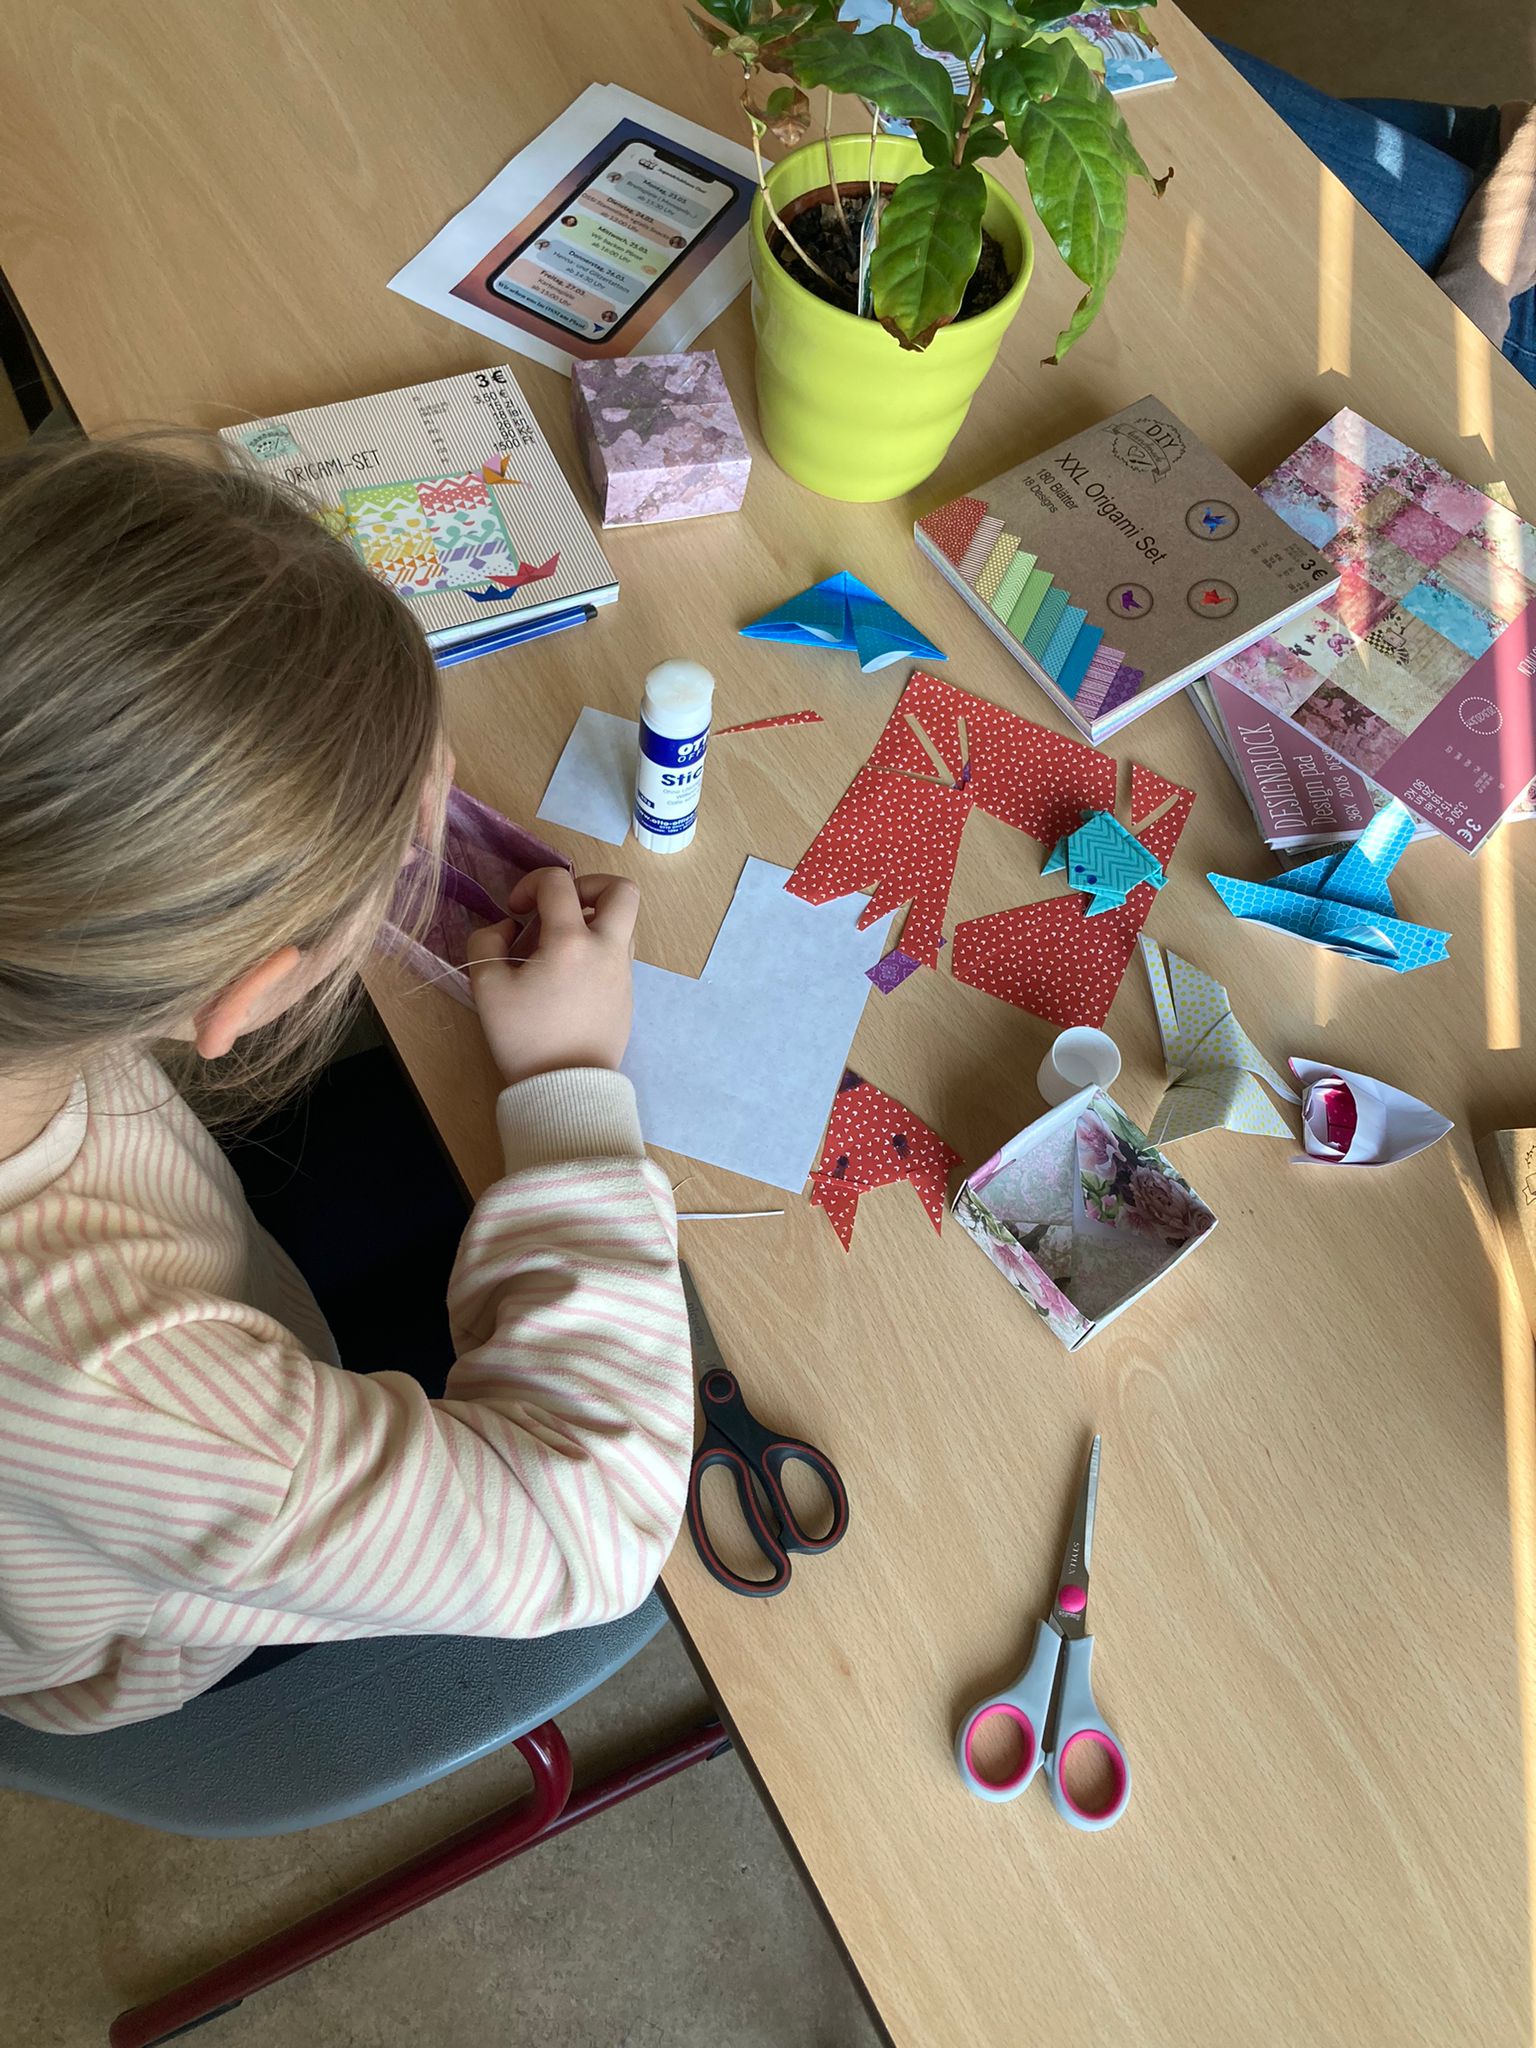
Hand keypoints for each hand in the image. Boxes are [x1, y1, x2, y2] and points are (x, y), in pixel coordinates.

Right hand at [465, 867, 638, 1087]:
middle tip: (561, 908)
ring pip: (625, 920)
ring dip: (594, 918)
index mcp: (571, 941)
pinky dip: (597, 947)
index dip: (531, 884)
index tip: (516, 911)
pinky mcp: (627, 992)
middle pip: (621, 889)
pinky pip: (619, 950)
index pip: (558, 882)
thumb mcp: (486, 987)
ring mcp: (622, 971)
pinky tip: (568, 974)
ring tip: (560, 944)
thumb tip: (509, 928)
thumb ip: (487, 942)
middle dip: (588, 885)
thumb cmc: (524, 1037)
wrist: (566, 1086)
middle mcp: (606, 948)